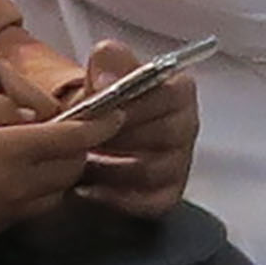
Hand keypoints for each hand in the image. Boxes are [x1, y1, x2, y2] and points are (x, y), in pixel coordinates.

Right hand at [0, 91, 114, 264]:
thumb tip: (30, 115)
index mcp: (12, 152)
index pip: (72, 138)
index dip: (99, 126)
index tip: (116, 114)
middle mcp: (23, 185)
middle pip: (74, 166)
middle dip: (80, 147)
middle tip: (68, 129)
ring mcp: (15, 212)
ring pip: (61, 190)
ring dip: (63, 170)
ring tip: (44, 153)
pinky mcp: (3, 229)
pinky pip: (39, 206)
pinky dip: (44, 189)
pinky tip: (22, 177)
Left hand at [47, 40, 197, 217]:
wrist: (97, 131)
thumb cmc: (106, 100)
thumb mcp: (104, 69)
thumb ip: (108, 61)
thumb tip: (105, 81)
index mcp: (179, 90)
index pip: (168, 95)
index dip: (130, 103)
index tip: (97, 108)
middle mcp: (186, 126)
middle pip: (162, 134)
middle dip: (116, 136)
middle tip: (83, 137)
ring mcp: (179, 163)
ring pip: (151, 170)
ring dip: (109, 167)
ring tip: (79, 161)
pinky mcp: (166, 194)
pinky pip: (147, 203)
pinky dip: (114, 198)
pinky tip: (87, 188)